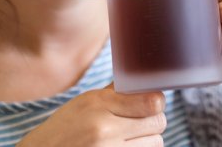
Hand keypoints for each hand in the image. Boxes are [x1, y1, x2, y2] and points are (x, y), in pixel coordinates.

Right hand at [17, 84, 165, 146]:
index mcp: (100, 105)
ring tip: (128, 137)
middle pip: (158, 123)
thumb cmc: (63, 128)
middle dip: (153, 121)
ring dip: (147, 140)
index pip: (152, 102)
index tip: (150, 102)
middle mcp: (106, 129)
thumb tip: (140, 82)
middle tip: (139, 121)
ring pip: (155, 143)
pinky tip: (123, 145)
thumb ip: (114, 93)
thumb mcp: (85, 103)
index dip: (156, 102)